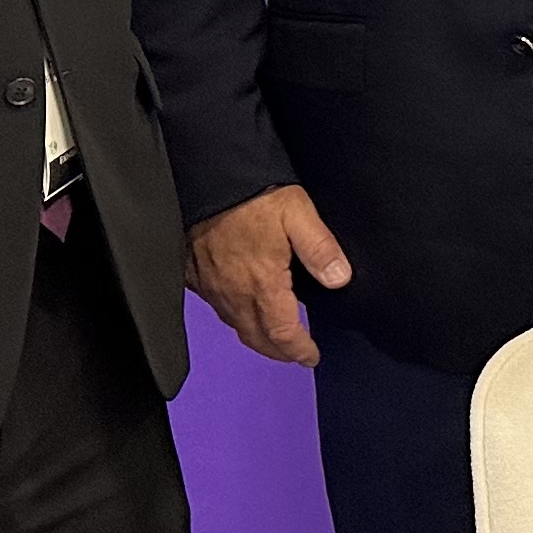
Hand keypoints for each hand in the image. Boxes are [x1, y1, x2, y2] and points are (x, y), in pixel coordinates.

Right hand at [187, 184, 351, 364]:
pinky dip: (231, 315)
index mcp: (262, 282)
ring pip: (234, 325)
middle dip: (277, 352)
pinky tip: (240, 307)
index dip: (298, 350)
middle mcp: (233, 292)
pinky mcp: (193, 274)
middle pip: (255, 338)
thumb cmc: (252, 193)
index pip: (282, 333)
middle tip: (294, 353)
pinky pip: (213, 306)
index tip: (310, 356)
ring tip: (272, 336)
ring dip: (255, 336)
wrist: (205, 176)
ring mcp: (210, 286)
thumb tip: (339, 279)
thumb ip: (320, 248)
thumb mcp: (298, 213)